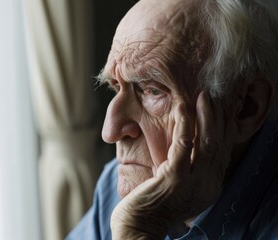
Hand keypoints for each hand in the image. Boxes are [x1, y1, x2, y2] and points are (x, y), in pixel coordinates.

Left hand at [111, 91, 237, 238]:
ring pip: (206, 142)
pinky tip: (183, 107)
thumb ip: (186, 170)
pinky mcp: (175, 177)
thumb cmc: (153, 206)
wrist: (138, 228)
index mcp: (209, 187)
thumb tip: (185, 147)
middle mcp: (207, 185)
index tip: (220, 111)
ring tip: (202, 97)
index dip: (222, 130)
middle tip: (211, 97)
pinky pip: (184, 144)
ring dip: (205, 116)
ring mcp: (192, 182)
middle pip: (218, 144)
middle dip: (216, 118)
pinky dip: (185, 123)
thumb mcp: (177, 187)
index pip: (221, 153)